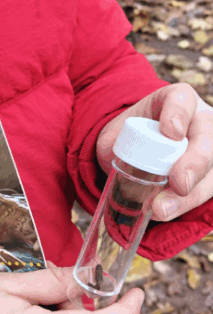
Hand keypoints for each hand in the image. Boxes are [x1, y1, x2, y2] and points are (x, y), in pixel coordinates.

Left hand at [96, 83, 212, 221]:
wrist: (139, 151)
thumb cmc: (133, 135)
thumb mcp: (118, 131)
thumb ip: (113, 140)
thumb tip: (111, 155)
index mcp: (178, 101)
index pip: (182, 100)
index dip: (179, 115)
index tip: (171, 133)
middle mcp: (201, 122)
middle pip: (209, 138)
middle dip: (196, 163)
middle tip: (179, 183)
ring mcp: (210, 150)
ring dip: (192, 194)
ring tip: (163, 209)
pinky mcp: (211, 175)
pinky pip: (209, 191)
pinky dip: (189, 205)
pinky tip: (167, 213)